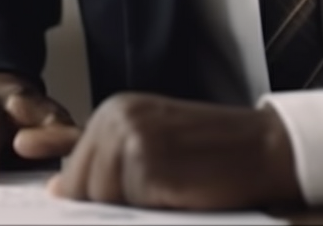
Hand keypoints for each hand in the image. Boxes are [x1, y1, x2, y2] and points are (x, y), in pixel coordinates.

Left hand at [47, 92, 301, 209]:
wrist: (266, 147)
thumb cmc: (213, 154)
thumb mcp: (152, 145)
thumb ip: (103, 162)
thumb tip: (55, 188)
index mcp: (114, 111)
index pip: (74, 169)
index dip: (89, 195)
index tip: (117, 193)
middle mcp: (117, 118)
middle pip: (82, 187)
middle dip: (110, 205)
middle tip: (160, 191)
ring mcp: (131, 138)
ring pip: (102, 200)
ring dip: (132, 209)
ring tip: (172, 190)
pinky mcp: (148, 163)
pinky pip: (126, 207)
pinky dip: (150, 212)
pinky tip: (178, 195)